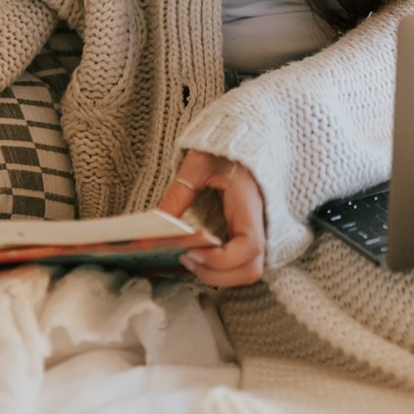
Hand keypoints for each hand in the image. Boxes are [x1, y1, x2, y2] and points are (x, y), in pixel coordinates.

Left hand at [158, 151, 264, 287]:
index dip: (222, 260)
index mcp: (250, 204)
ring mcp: (256, 231)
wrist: (243, 138)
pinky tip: (198, 256)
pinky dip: (220, 269)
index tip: (192, 252)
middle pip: (251, 269)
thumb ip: (178, 194)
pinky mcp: (247, 235)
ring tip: (189, 258)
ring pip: (247, 271)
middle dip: (217, 275)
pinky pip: (240, 264)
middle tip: (185, 258)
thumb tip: (155, 226)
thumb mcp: (197, 166)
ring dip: (218, 275)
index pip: (250, 246)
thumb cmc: (222, 149)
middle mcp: (259, 223)